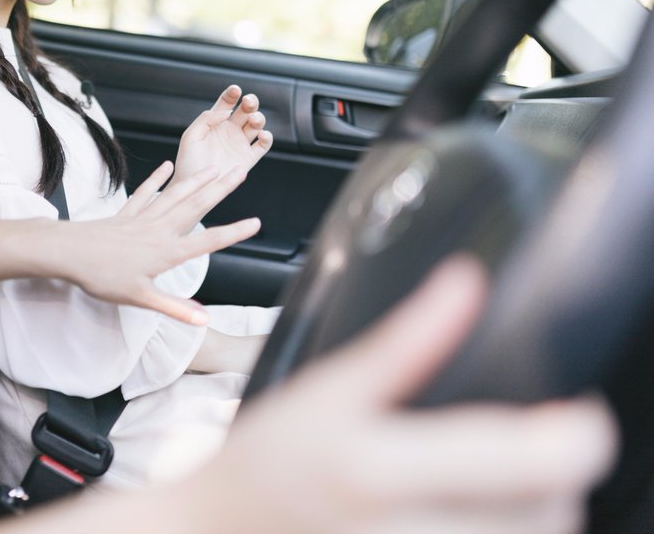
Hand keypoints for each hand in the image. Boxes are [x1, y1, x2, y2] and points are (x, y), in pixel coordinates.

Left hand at [61, 161, 261, 325]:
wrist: (68, 252)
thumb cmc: (102, 278)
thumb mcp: (140, 298)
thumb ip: (174, 308)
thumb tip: (205, 320)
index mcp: (166, 252)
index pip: (206, 242)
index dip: (232, 233)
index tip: (255, 223)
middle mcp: (158, 231)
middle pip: (195, 208)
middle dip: (219, 191)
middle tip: (240, 172)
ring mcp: (141, 220)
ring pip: (174, 196)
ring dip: (196, 181)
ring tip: (214, 168)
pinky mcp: (125, 215)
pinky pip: (145, 194)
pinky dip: (156, 180)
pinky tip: (166, 167)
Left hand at [167, 86, 272, 219]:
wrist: (193, 188)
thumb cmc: (188, 163)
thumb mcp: (190, 136)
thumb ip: (206, 119)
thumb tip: (226, 112)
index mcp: (214, 123)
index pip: (226, 103)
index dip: (232, 94)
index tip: (235, 90)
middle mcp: (229, 131)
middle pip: (245, 111)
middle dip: (250, 103)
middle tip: (249, 102)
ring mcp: (239, 144)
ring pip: (256, 125)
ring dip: (259, 118)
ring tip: (254, 120)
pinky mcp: (248, 159)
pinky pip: (262, 146)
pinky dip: (267, 138)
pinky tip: (262, 135)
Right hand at [191, 257, 616, 533]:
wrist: (214, 533)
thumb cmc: (262, 465)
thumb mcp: (328, 389)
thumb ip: (406, 340)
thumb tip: (464, 283)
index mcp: (380, 469)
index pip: (534, 462)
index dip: (577, 433)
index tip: (576, 415)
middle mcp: (402, 532)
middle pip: (547, 513)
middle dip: (554, 474)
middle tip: (530, 444)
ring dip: (536, 512)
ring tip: (505, 483)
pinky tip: (474, 514)